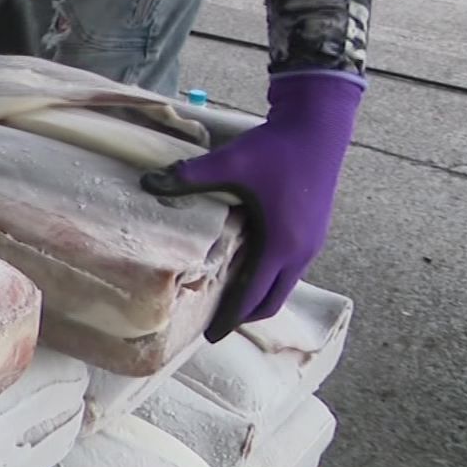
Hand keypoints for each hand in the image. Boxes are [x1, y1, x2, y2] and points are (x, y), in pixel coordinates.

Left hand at [142, 71, 359, 340]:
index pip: (252, 297)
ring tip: (228, 299)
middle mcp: (301, 253)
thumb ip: (189, 177)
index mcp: (281, 246)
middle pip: (271, 300)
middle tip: (215, 325)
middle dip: (244, 316)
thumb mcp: (229, 163)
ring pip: (283, 285)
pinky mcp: (313, 231)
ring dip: (258, 296)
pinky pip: (289, 268)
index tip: (211, 338)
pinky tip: (248, 266)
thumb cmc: (275, 149)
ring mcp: (311, 244)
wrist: (318, 129)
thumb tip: (148, 183)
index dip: (230, 319)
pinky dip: (269, 277)